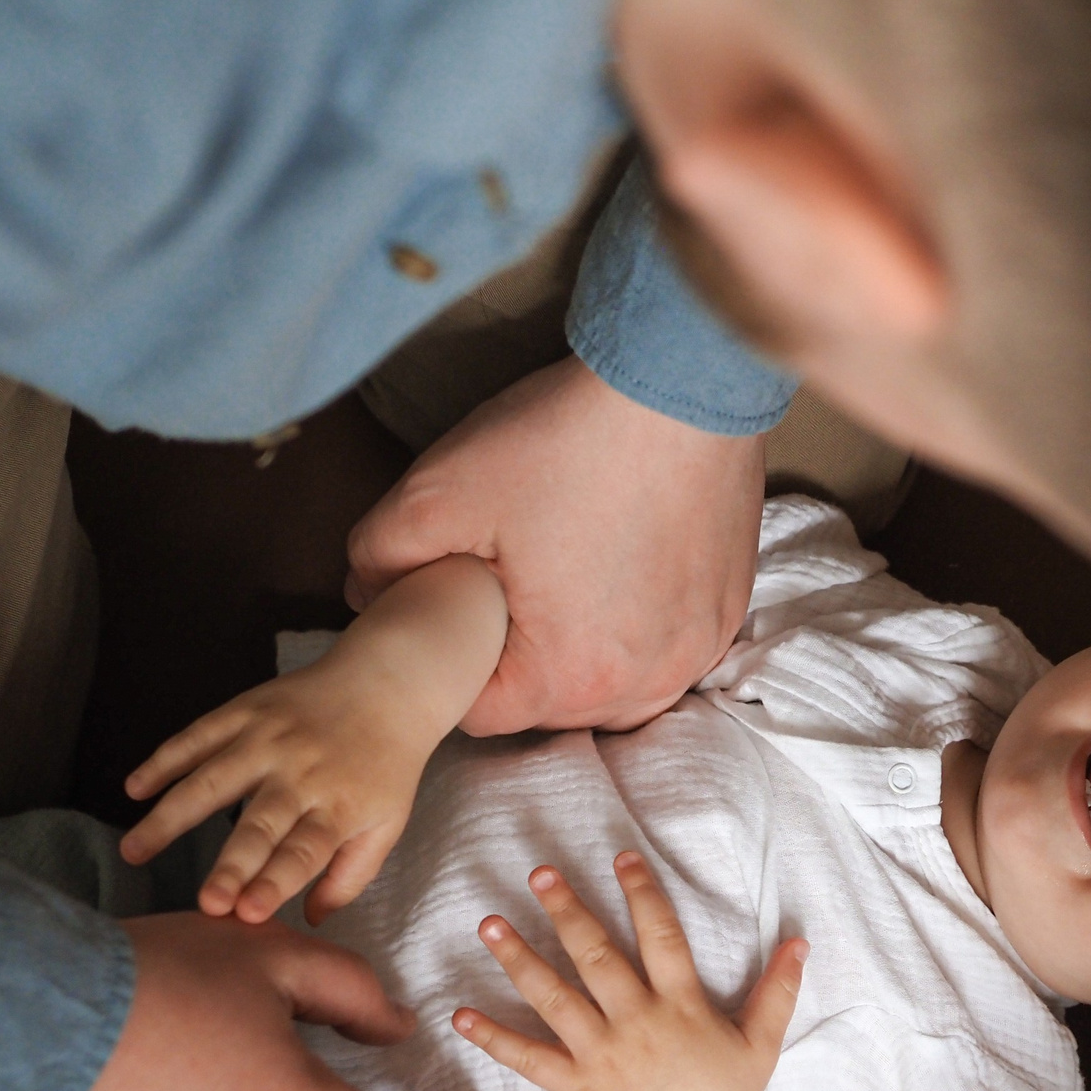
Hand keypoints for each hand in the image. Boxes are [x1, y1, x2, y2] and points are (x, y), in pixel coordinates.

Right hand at [119, 666, 427, 925]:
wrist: (386, 684)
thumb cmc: (385, 766)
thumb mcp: (387, 823)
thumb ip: (351, 874)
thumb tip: (313, 921)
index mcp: (338, 807)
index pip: (303, 853)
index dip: (276, 884)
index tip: (247, 914)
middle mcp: (300, 775)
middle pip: (260, 826)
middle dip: (232, 867)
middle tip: (205, 903)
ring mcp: (269, 740)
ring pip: (212, 781)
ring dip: (170, 818)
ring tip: (134, 850)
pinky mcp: (245, 710)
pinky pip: (198, 736)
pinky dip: (165, 760)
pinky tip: (136, 788)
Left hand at [347, 356, 764, 733]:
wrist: (678, 380)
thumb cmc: (566, 438)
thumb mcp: (438, 491)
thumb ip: (377, 557)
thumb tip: (367, 595)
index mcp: (566, 677)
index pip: (477, 711)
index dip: (450, 657)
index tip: (453, 602)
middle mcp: (641, 686)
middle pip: (546, 702)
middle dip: (515, 653)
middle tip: (506, 574)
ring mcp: (692, 655)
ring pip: (608, 684)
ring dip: (578, 647)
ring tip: (563, 574)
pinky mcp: (723, 617)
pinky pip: (662, 650)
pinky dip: (634, 624)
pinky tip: (618, 567)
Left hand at [450, 854, 805, 1090]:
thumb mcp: (760, 1044)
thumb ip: (777, 991)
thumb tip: (801, 941)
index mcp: (681, 1007)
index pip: (662, 938)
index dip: (642, 895)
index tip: (621, 857)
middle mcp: (637, 1025)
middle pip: (597, 959)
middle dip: (568, 912)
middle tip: (540, 872)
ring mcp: (602, 1056)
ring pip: (555, 1000)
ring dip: (519, 960)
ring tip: (488, 922)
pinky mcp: (575, 1086)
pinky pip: (528, 1060)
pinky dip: (493, 1039)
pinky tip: (459, 1014)